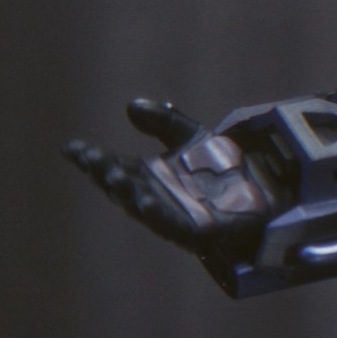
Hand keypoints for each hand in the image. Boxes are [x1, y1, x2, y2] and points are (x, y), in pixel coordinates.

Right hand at [64, 98, 275, 248]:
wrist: (265, 190)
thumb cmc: (222, 167)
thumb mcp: (192, 137)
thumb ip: (165, 122)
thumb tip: (131, 106)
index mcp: (149, 178)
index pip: (114, 167)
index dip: (92, 159)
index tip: (71, 147)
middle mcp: (156, 198)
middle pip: (124, 188)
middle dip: (105, 174)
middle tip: (91, 158)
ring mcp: (175, 217)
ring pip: (142, 208)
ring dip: (126, 194)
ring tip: (114, 177)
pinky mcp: (198, 232)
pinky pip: (173, 226)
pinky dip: (157, 215)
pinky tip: (145, 202)